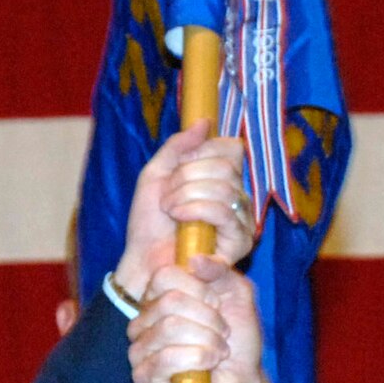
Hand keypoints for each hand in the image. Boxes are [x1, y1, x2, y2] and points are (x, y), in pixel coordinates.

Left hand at [113, 121, 251, 299]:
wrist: (142, 261)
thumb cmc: (148, 222)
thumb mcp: (155, 175)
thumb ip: (178, 147)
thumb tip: (205, 122)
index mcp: (222, 179)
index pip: (231, 149)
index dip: (202, 153)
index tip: (177, 170)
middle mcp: (238, 199)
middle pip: (225, 169)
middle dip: (186, 180)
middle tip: (167, 201)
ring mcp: (241, 223)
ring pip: (225, 192)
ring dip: (186, 200)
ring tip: (171, 214)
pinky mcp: (238, 247)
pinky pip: (226, 219)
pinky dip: (198, 218)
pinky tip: (184, 234)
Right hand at [126, 256, 280, 382]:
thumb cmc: (237, 342)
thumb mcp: (238, 295)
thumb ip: (221, 271)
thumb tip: (195, 260)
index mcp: (161, 298)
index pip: (164, 276)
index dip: (198, 288)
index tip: (217, 305)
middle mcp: (145, 320)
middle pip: (168, 301)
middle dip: (208, 318)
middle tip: (222, 333)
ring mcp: (140, 348)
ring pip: (169, 328)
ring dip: (206, 340)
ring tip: (219, 351)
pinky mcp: (142, 376)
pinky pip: (166, 358)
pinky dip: (198, 358)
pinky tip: (210, 364)